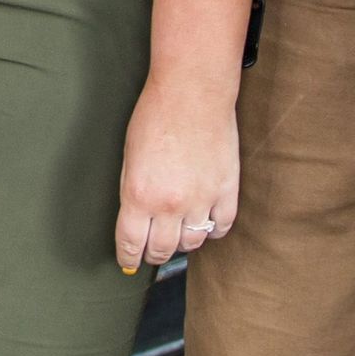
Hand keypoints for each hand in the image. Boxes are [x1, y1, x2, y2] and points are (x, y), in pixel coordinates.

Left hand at [114, 73, 240, 274]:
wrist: (192, 92)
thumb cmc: (155, 116)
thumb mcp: (128, 156)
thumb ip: (130, 192)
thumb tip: (133, 221)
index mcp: (139, 195)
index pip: (131, 244)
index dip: (129, 258)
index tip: (129, 263)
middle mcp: (170, 204)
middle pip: (162, 249)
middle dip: (153, 253)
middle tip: (152, 249)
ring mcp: (202, 199)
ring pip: (192, 243)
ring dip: (183, 242)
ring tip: (178, 232)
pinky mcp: (226, 190)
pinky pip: (221, 227)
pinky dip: (212, 230)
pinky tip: (205, 223)